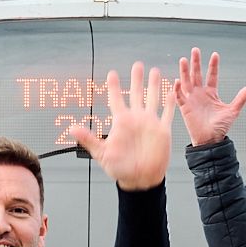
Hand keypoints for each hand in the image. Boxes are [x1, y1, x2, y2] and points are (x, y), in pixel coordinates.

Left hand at [72, 61, 174, 190]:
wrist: (140, 181)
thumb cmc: (120, 169)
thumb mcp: (102, 153)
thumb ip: (88, 139)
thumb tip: (71, 128)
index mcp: (121, 122)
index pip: (116, 99)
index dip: (114, 87)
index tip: (112, 74)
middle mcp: (136, 119)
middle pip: (136, 94)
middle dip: (137, 79)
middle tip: (137, 65)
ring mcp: (150, 123)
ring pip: (152, 99)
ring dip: (154, 85)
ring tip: (155, 71)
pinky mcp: (162, 130)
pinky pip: (168, 112)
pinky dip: (171, 100)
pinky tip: (173, 89)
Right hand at [174, 47, 245, 147]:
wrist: (210, 140)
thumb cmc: (220, 127)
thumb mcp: (232, 111)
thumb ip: (240, 98)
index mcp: (211, 94)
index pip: (212, 76)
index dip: (213, 65)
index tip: (215, 54)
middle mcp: (200, 94)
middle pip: (197, 74)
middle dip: (196, 62)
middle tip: (195, 50)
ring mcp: (192, 100)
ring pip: (187, 82)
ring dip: (185, 71)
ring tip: (184, 59)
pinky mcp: (185, 108)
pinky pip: (179, 96)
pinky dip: (178, 89)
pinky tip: (178, 80)